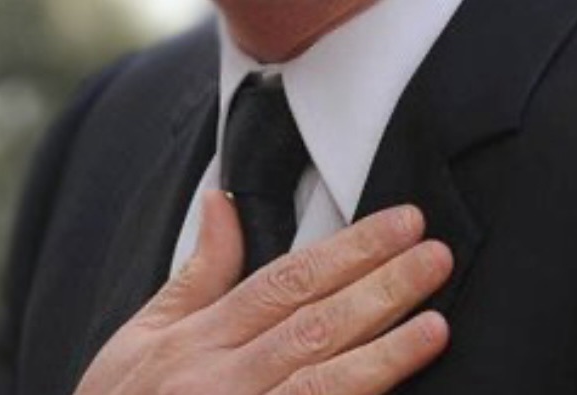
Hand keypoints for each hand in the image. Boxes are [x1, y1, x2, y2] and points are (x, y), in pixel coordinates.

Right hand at [75, 192, 452, 394]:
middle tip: (436, 254)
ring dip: (384, 354)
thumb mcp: (140, 342)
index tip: (402, 222)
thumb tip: (222, 200)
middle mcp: (219, 383)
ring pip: (321, 385)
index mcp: (197, 341)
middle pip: (314, 325)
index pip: (287, 281)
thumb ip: (195, 275)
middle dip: (381, 286)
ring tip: (435, 323)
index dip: (350, 249)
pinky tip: (396, 393)